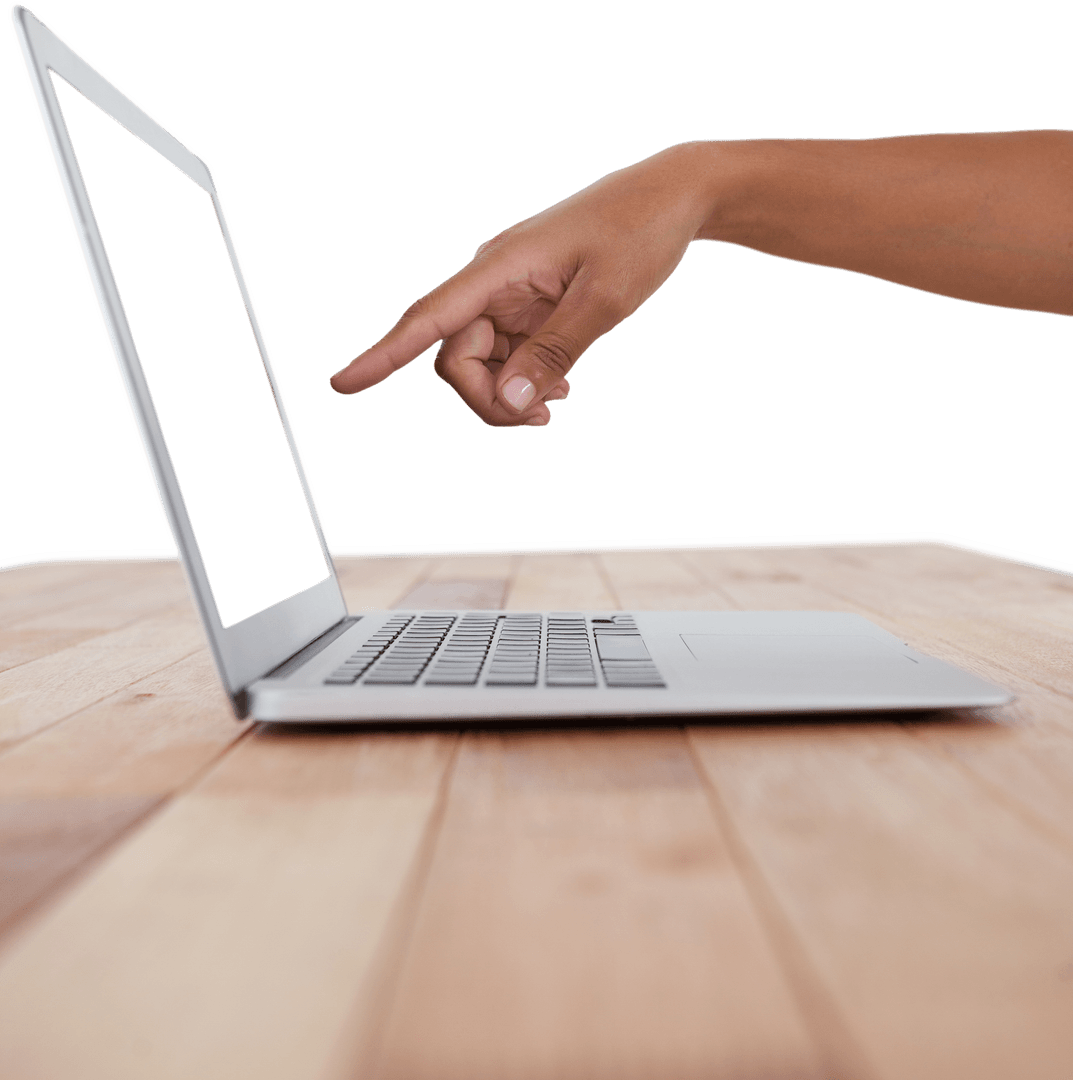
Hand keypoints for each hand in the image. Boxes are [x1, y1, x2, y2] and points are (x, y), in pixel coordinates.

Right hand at [329, 142, 720, 425]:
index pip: (428, 318)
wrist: (673, 198)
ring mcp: (510, 293)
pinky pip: (507, 354)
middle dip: (487, 397)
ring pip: (480, 361)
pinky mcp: (528, 304)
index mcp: (500, 266)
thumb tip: (508, 402)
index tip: (342, 384)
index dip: (382, 355)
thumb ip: (554, 354)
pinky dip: (525, 378)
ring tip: (556, 405)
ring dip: (509, 393)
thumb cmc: (639, 235)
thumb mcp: (603, 301)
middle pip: (455, 356)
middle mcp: (493, 279)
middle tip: (541, 419)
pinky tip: (560, 389)